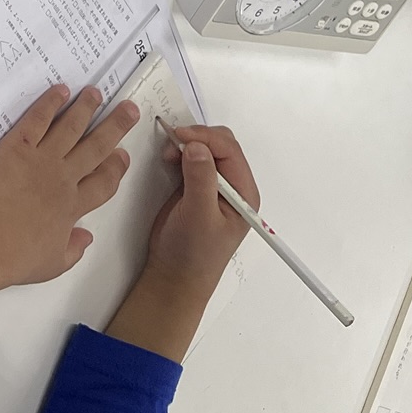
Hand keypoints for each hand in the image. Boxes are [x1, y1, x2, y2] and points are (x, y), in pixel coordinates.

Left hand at [0, 84, 138, 307]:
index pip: (103, 183)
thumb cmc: (16, 257)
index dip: (116, 168)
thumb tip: (87, 236)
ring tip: (96, 93)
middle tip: (129, 109)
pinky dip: (50, 103)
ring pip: (70, 127)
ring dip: (85, 108)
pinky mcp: (17, 146)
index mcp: (73, 207)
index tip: (123, 155)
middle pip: (96, 148)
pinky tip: (61, 90)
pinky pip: (37, 119)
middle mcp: (63, 179)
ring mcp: (41, 159)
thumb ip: (73, 249)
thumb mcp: (53, 264)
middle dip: (115, 127)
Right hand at [106, 125, 256, 361]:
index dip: (205, 138)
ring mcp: (214, 186)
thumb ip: (201, 179)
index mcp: (243, 193)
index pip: (230, 151)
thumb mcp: (199, 215)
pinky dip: (180, 152)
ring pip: (206, 148)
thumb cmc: (192, 252)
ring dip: (187, 144)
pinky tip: (168, 160)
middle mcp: (233, 186)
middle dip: (196, 138)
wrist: (174, 277)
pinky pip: (192, 158)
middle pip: (220, 145)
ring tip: (168, 155)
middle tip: (172, 145)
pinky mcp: (196, 187)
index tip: (178, 136)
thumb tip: (197, 146)